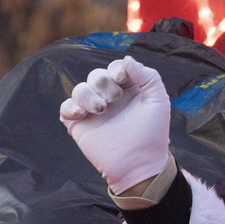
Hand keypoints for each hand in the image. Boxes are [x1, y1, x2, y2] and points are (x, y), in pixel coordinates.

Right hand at [59, 56, 172, 192]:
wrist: (139, 164)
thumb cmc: (152, 134)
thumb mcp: (158, 101)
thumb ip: (148, 76)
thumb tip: (126, 59)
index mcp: (127, 90)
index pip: (115, 68)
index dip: (117, 70)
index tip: (123, 81)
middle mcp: (109, 98)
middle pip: (95, 75)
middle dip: (103, 83)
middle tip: (113, 100)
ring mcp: (93, 111)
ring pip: (79, 89)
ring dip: (88, 95)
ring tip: (100, 110)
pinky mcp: (79, 125)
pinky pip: (65, 108)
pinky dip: (70, 107)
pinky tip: (82, 115)